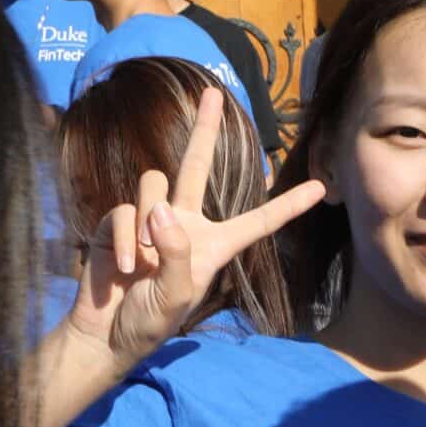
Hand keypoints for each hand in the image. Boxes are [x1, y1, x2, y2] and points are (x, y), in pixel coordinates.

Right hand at [63, 86, 324, 371]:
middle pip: (197, 166)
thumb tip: (161, 209)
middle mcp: (183, 224)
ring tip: (142, 264)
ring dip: (146, 225)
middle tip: (214, 93)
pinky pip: (124, 211)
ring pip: (154, 186)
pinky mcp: (118, 221)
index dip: (287, 206)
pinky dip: (123, 240)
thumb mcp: (177, 296)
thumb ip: (178, 252)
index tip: (320, 187)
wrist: (105, 333)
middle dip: (204, 129)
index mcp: (213, 245)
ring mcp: (149, 220)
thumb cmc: (149, 322)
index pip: (257, 222)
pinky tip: (124, 267)